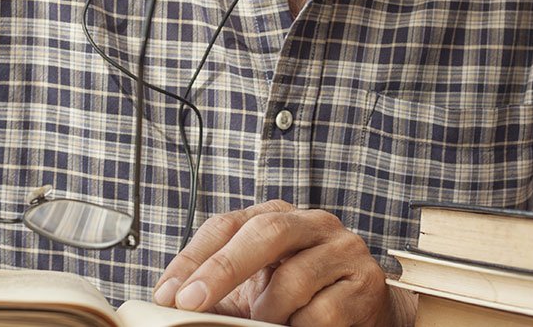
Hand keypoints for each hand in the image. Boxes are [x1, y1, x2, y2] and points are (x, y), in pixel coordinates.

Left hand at [152, 200, 409, 325]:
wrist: (364, 313)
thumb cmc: (300, 300)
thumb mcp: (257, 289)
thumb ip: (221, 292)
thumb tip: (173, 304)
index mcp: (278, 217)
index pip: (227, 224)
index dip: (192, 258)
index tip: (166, 294)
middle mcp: (313, 223)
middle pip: (265, 231)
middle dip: (222, 269)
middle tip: (189, 303)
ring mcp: (344, 249)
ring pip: (294, 277)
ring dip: (268, 311)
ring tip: (265, 322)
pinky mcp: (366, 282)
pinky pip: (322, 311)